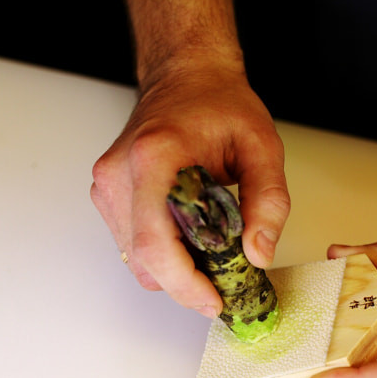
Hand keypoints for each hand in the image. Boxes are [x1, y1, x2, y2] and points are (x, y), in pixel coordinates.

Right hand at [91, 62, 288, 317]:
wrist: (186, 77)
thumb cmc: (220, 105)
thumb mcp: (261, 147)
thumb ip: (268, 202)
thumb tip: (258, 253)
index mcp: (154, 157)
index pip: (156, 241)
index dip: (184, 283)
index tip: (213, 300)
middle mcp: (120, 173)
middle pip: (144, 258)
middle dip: (185, 284)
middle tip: (223, 287)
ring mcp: (108, 185)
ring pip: (136, 257)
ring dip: (174, 269)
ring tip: (210, 253)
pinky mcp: (108, 194)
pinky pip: (133, 244)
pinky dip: (163, 253)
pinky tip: (190, 237)